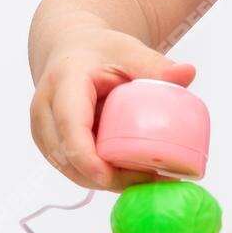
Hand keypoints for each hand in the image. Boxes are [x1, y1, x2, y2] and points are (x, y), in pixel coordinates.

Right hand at [30, 25, 196, 191]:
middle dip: (108, 176)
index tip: (107, 176)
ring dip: (108, 181)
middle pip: (69, 156)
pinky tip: (134, 174)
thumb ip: (156, 65)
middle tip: (154, 179)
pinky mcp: (51, 146)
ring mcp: (43, 132)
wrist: (72, 51)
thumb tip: (188, 73)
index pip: (69, 124)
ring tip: (151, 178)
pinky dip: (103, 176)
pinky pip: (75, 169)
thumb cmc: (100, 51)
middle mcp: (44, 110)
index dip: (85, 155)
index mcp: (63, 82)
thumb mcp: (129, 51)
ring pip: (71, 170)